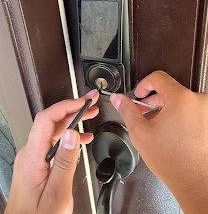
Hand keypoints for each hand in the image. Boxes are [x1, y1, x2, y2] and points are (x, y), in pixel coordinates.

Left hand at [5, 89, 98, 213]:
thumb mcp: (57, 192)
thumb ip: (65, 161)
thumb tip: (71, 134)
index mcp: (33, 157)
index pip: (47, 119)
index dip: (66, 107)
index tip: (83, 102)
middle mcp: (31, 153)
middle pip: (52, 121)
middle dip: (73, 109)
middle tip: (90, 102)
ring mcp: (34, 157)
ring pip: (54, 130)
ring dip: (73, 120)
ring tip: (90, 114)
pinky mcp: (39, 163)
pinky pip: (55, 142)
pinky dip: (70, 136)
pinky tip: (82, 137)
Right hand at [110, 71, 207, 212]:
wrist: (201, 185)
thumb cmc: (175, 162)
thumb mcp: (141, 133)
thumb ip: (128, 111)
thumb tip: (119, 100)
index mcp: (180, 99)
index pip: (158, 77)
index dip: (144, 84)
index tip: (140, 94)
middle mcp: (199, 101)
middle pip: (171, 91)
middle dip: (155, 102)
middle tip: (147, 115)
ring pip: (184, 103)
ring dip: (170, 111)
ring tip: (162, 129)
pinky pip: (197, 113)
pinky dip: (185, 119)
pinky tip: (178, 135)